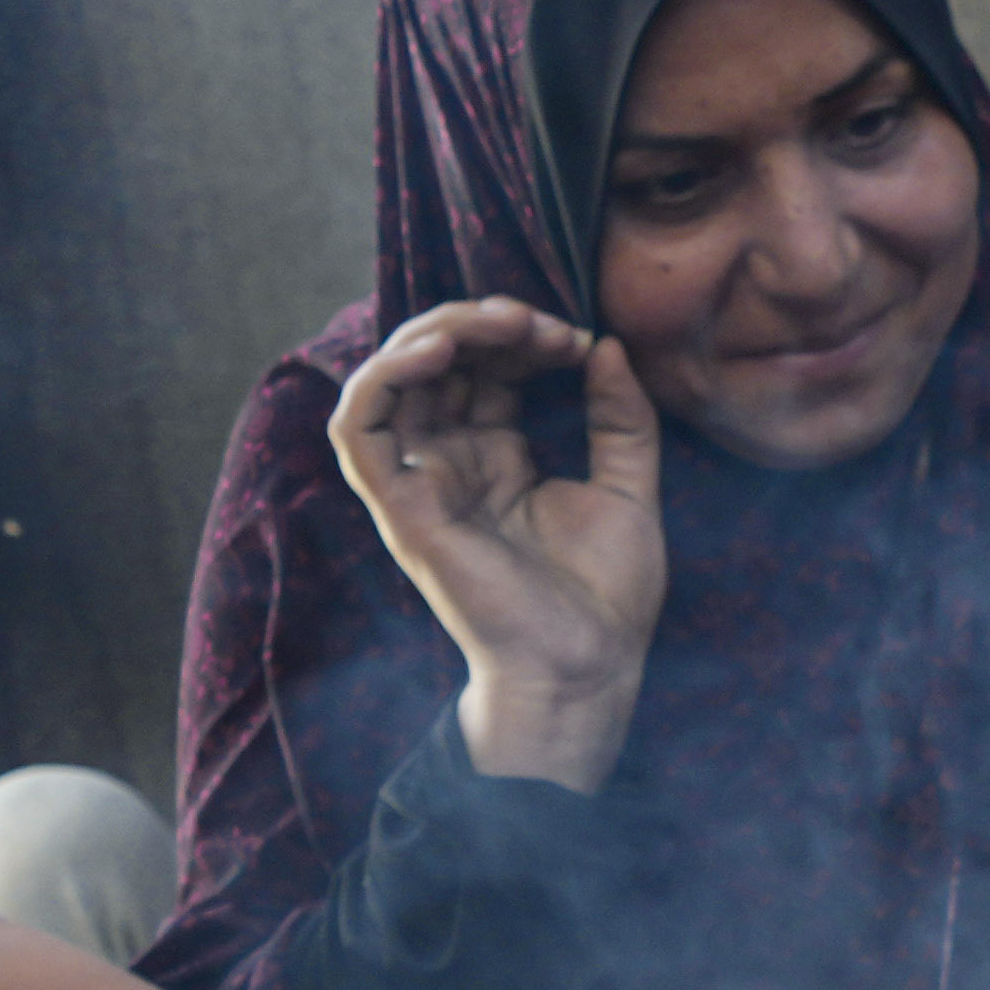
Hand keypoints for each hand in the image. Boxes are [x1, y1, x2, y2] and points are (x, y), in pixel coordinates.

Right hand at [328, 296, 667, 787]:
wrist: (588, 668)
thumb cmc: (606, 597)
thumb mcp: (630, 488)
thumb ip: (622, 417)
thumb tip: (608, 345)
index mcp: (498, 458)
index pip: (485, 370)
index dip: (522, 339)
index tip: (578, 338)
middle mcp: (451, 464)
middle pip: (436, 364)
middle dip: (483, 324)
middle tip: (541, 321)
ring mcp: (420, 484)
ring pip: (390, 381)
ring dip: (435, 334)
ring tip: (497, 322)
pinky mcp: (400, 509)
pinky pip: (359, 429)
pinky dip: (383, 378)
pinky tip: (435, 350)